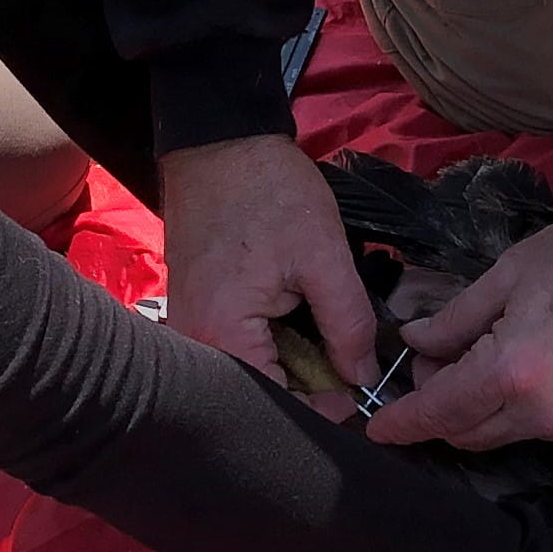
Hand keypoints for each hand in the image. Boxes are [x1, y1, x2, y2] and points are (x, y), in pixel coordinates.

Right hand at [159, 135, 378, 391]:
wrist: (221, 141)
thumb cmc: (270, 191)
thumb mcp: (324, 256)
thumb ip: (349, 324)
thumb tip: (363, 379)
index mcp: (222, 334)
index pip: (275, 406)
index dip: (323, 409)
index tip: (358, 394)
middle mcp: (194, 343)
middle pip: (259, 393)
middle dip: (309, 384)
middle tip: (348, 360)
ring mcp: (189, 326)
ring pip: (250, 370)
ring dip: (292, 360)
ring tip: (321, 330)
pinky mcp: (194, 308)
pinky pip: (236, 345)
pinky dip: (271, 340)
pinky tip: (293, 315)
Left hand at [366, 200, 552, 450]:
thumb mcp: (513, 273)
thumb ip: (456, 317)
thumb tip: (417, 340)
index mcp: (514, 372)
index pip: (439, 413)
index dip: (401, 421)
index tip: (376, 426)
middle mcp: (544, 414)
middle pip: (467, 434)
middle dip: (437, 410)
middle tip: (430, 365)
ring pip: (504, 434)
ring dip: (478, 410)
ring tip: (477, 357)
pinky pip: (541, 428)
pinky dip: (518, 409)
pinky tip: (523, 368)